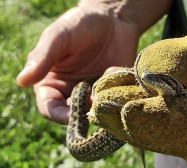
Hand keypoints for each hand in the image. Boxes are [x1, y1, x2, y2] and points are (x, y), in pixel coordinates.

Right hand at [17, 4, 138, 123]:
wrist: (111, 18)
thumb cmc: (79, 25)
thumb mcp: (58, 37)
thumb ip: (43, 58)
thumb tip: (22, 81)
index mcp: (52, 83)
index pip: (50, 108)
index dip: (59, 115)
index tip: (71, 115)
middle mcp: (73, 91)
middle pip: (76, 114)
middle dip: (86, 110)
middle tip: (95, 97)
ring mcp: (96, 92)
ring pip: (98, 110)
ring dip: (103, 100)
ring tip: (106, 78)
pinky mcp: (115, 89)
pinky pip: (117, 98)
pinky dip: (117, 89)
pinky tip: (116, 68)